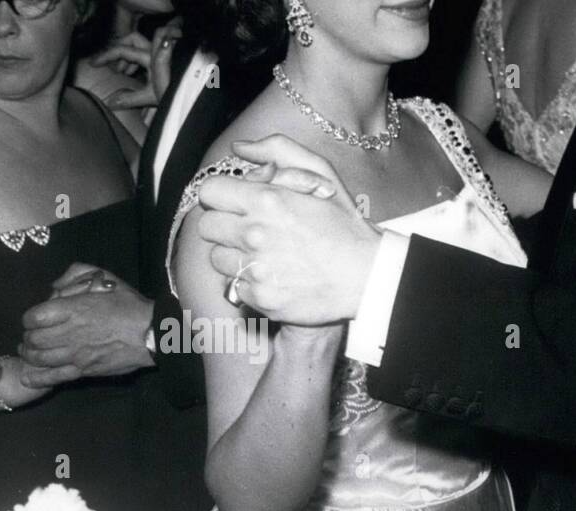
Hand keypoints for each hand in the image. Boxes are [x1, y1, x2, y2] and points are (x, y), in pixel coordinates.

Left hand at [19, 265, 155, 385]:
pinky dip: (39, 378)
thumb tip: (55, 285)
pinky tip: (29, 378)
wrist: (152, 334)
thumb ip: (76, 274)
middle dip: (28, 338)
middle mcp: (71, 333)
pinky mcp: (85, 370)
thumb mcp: (106, 278)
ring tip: (29, 353)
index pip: (35, 317)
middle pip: (34, 339)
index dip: (29, 319)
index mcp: (74, 309)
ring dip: (30, 356)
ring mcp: (77, 354)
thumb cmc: (130, 305)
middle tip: (30, 337)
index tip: (32, 319)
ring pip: (41, 359)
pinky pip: (55, 377)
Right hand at [99, 20, 181, 109]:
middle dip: (118, 49)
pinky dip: (138, 60)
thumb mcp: (152, 98)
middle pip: (132, 39)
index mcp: (152, 58)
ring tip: (122, 72)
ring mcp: (164, 53)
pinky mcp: (168, 60)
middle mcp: (158, 51)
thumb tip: (109, 102)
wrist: (196, 96)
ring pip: (141, 44)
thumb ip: (129, 99)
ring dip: (128, 55)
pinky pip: (149, 52)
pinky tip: (135, 73)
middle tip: (109, 63)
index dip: (106, 55)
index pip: (123, 50)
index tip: (93, 63)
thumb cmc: (177, 95)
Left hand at [197, 135, 382, 325]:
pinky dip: (249, 281)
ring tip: (264, 254)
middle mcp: (255, 235)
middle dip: (225, 225)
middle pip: (207, 227)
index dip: (221, 195)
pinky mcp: (260, 298)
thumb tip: (240, 148)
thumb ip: (277, 151)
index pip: (210, 191)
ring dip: (234, 255)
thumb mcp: (320, 173)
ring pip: (217, 259)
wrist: (367, 275)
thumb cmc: (345, 224)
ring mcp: (256, 269)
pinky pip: (235, 286)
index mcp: (266, 200)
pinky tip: (274, 274)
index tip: (235, 202)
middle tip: (249, 229)